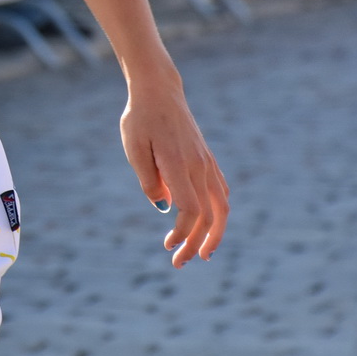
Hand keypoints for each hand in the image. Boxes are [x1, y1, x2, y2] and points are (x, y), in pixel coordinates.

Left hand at [120, 75, 227, 266]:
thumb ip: (148, 179)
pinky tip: (210, 224)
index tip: (169, 247)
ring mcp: (207, 163)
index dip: (184, 234)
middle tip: (179, 263)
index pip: (191, 210)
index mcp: (180, 164)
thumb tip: (163, 207)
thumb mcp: (134, 148)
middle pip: (208, 215)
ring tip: (204, 253)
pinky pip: (220, 191)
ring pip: (222, 206)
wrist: (159, 92)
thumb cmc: (140, 119)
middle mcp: (199, 166)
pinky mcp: (207, 160)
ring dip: (214, 233)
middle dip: (196, 243)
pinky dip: (219, 213)